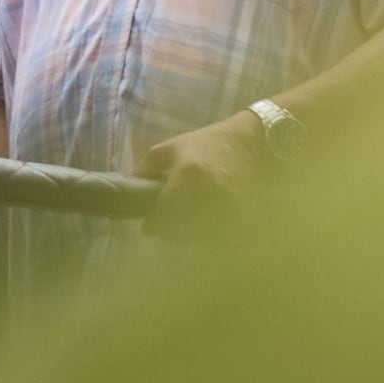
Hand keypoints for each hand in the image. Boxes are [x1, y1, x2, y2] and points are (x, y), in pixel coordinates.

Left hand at [141, 108, 270, 234]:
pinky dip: (210, 234)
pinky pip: (221, 236)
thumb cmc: (206, 145)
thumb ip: (145, 170)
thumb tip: (132, 192)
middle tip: (166, 224)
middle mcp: (211, 195)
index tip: (148, 226)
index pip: (164, 215)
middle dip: (170, 231)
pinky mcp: (247, 217)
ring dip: (189, 235)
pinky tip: (206, 223)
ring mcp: (232, 208)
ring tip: (185, 223)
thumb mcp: (167, 149)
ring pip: (201, 237)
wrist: (252, 146)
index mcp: (188, 176)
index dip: (153, 225)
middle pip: (182, 231)